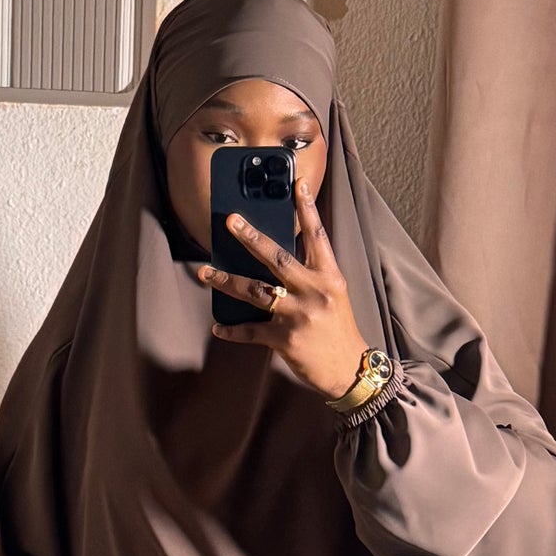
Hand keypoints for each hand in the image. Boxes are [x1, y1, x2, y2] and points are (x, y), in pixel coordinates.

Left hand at [196, 177, 369, 400]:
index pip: (317, 236)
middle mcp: (314, 292)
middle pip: (278, 258)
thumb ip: (312, 274)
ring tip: (205, 272)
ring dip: (226, 280)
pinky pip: (251, 330)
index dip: (307, 209)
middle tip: (231, 221)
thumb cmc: (339, 330)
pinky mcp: (284, 339)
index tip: (298, 184)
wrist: (349, 370)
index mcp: (329, 277)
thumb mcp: (334, 295)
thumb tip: (282, 252)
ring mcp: (298, 315)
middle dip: (251, 238)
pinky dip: (232, 329)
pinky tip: (219, 326)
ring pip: (255, 291)